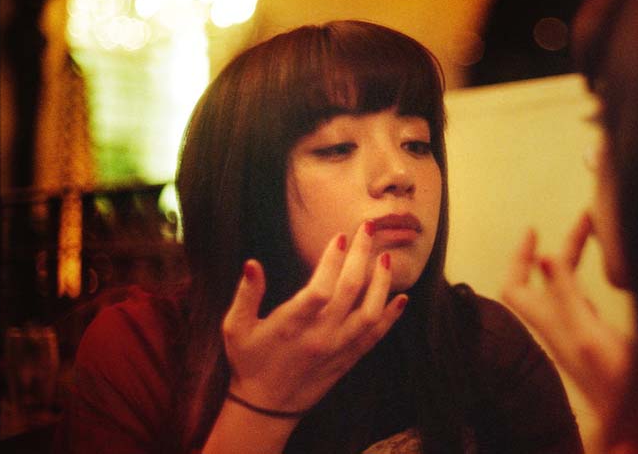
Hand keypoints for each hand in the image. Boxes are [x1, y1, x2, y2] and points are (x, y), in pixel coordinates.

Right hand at [221, 221, 407, 413]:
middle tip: (367, 229)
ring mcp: (337, 349)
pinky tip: (402, 298)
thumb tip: (252, 263)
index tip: (340, 237)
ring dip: (382, 283)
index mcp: (290, 326)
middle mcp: (319, 337)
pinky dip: (390, 316)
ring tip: (386, 257)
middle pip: (349, 292)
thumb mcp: (236, 328)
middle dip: (361, 256)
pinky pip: (375, 336)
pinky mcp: (348, 359)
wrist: (267, 407)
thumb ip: (246, 295)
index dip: (331, 262)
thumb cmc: (249, 361)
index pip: (318, 290)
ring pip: (369, 313)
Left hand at [500, 212, 629, 417]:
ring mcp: (580, 336)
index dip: (518, 257)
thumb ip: (567, 297)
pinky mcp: (601, 342)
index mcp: (553, 327)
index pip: (515, 288)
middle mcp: (561, 329)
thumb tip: (543, 257)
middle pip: (545, 282)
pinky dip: (592, 279)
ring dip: (575, 260)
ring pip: (567, 290)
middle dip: (560, 247)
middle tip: (587, 218)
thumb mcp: (590, 335)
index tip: (533, 229)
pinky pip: (586, 301)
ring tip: (599, 232)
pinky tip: (611, 273)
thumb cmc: (618, 384)